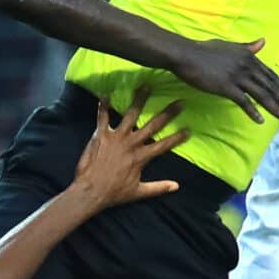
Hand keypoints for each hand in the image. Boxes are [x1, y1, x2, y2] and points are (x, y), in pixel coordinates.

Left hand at [72, 89, 188, 208]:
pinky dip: (103, 105)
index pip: (164, 145)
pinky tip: (105, 93)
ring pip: (130, 114)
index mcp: (141, 157)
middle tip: (179, 102)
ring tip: (146, 86)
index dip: (177, 137)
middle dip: (168, 113)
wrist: (90, 191)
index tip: (189, 129)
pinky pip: (102, 117)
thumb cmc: (114, 193)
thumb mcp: (138, 192)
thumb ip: (158, 187)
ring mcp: (116, 137)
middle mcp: (131, 143)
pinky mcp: (101, 135)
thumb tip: (176, 186)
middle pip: (153, 125)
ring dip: (139, 99)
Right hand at [165, 36, 278, 123]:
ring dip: (276, 108)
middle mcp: (247, 66)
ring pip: (262, 95)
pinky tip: (260, 121)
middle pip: (270, 86)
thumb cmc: (205, 50)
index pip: (270, 74)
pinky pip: (243, 102)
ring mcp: (237, 77)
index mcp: (249, 57)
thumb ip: (247, 47)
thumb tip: (263, 41)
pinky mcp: (226, 86)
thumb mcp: (230, 46)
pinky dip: (252, 112)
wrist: (187, 54)